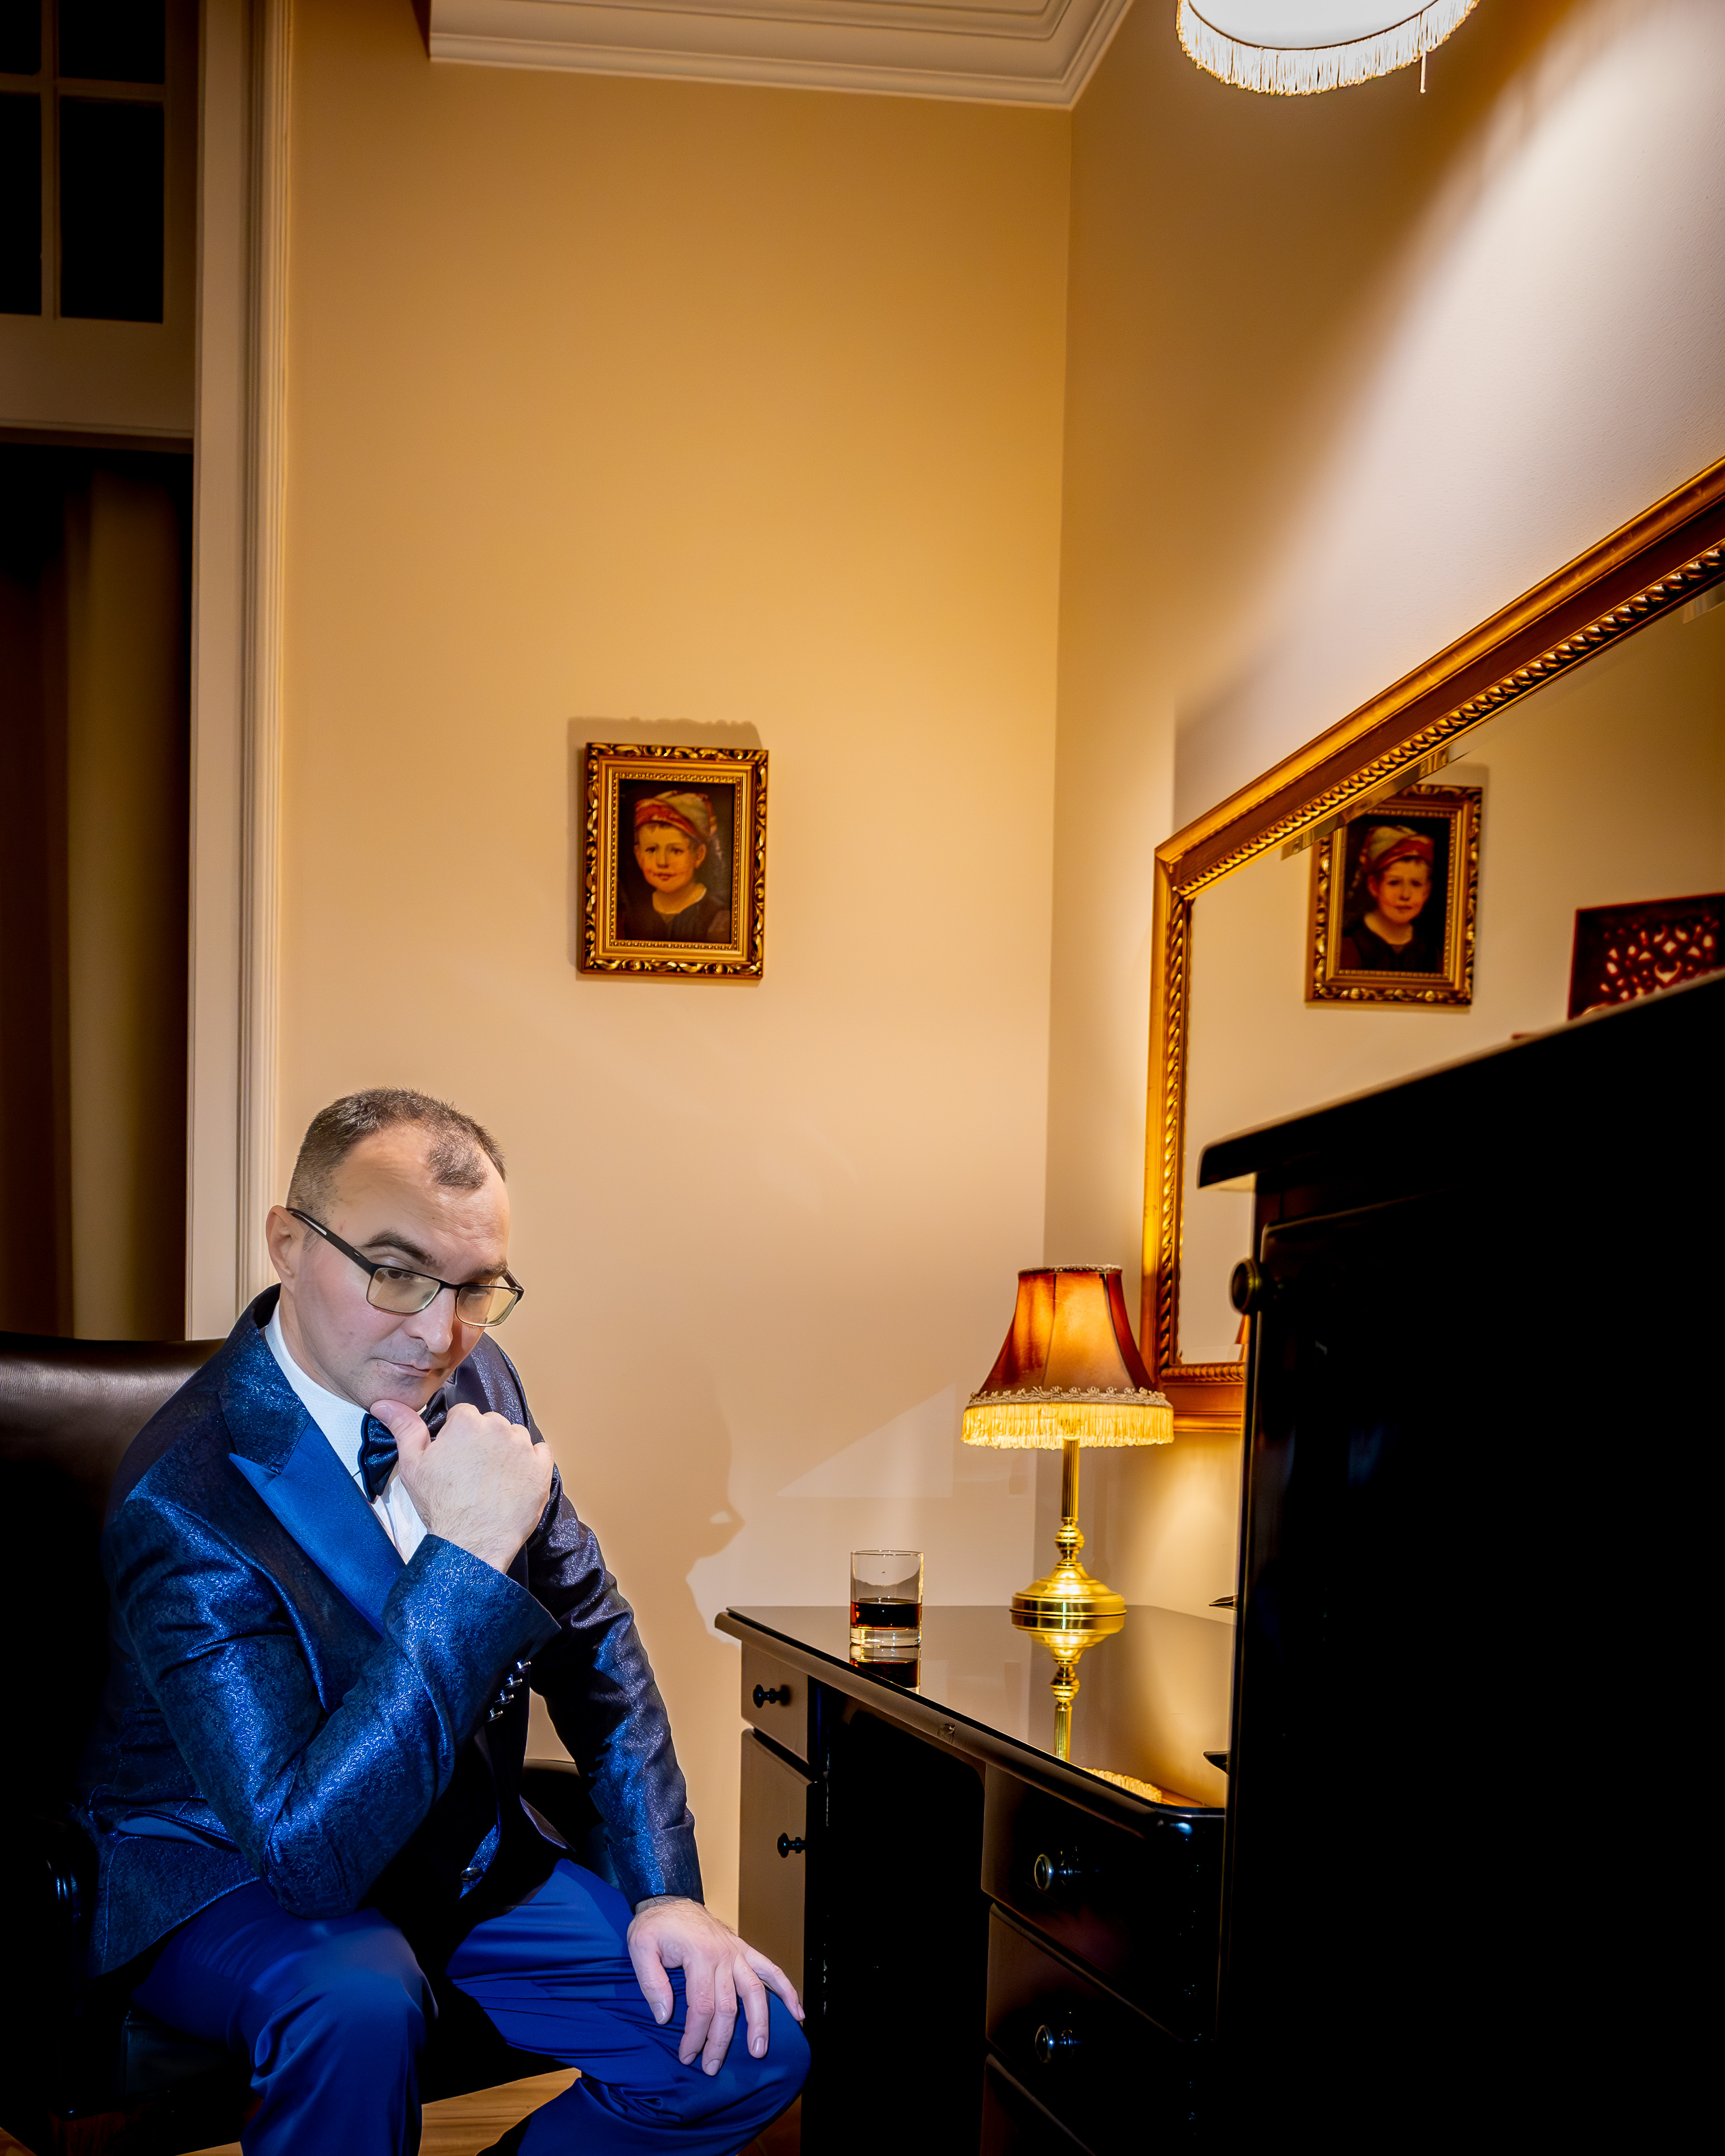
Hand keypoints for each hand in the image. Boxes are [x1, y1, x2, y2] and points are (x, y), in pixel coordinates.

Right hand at [371, 1398, 551, 1573]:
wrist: (471, 1543)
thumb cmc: (441, 1506)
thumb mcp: (413, 1465)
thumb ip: (404, 1427)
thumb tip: (384, 1403)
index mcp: (467, 1422)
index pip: (463, 1416)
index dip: (456, 1437)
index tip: (453, 1458)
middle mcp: (498, 1427)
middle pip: (490, 1424)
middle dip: (481, 1442)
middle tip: (470, 1473)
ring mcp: (523, 1447)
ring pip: (514, 1437)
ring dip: (505, 1452)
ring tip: (490, 1481)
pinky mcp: (541, 1467)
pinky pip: (540, 1453)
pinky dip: (529, 1463)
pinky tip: (513, 1482)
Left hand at [627, 1897, 803, 2075]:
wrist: (669, 1898)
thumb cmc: (654, 1925)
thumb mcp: (640, 1948)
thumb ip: (651, 1983)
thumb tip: (665, 2017)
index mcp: (699, 1954)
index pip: (701, 2005)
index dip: (695, 2035)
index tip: (686, 2055)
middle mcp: (723, 1955)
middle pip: (728, 2006)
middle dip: (720, 2041)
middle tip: (711, 2067)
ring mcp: (737, 1952)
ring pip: (755, 1992)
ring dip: (759, 2023)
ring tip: (759, 2051)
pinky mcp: (743, 1950)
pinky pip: (770, 1969)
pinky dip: (786, 1990)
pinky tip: (796, 2012)